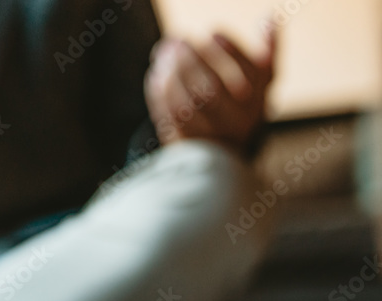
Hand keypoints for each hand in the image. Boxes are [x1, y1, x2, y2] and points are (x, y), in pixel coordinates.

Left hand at [145, 30, 276, 152]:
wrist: (225, 154)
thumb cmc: (242, 105)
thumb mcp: (261, 81)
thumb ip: (268, 51)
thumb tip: (271, 18)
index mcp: (258, 101)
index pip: (249, 75)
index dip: (231, 52)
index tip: (213, 32)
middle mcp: (236, 121)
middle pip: (211, 92)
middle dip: (191, 63)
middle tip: (178, 40)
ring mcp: (210, 136)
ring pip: (186, 106)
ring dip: (171, 76)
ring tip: (164, 52)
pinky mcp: (186, 145)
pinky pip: (169, 118)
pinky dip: (160, 94)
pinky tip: (157, 73)